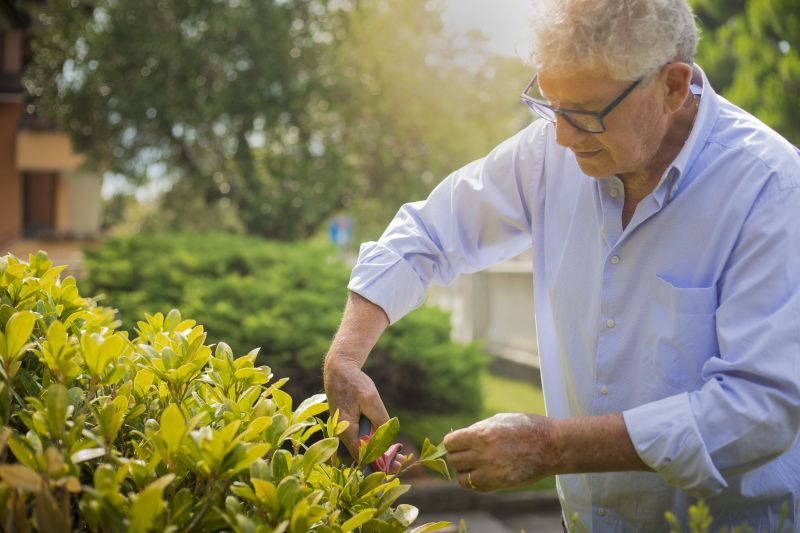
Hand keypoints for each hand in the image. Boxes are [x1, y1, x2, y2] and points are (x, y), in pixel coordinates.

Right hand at [324, 355, 390, 458]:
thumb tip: (387, 440)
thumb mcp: (371, 400)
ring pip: (363, 446)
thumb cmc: (354, 384)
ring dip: (379, 452)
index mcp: (346, 431)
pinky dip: (374, 442)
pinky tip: (386, 444)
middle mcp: (343, 433)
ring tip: (397, 456)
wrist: (340, 370)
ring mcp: (345, 429)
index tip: (395, 466)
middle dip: (382, 460)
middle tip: (401, 464)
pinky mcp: (349, 424)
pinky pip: (361, 438)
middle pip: (363, 454)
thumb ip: (380, 420)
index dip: (379, 463)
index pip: (363, 455)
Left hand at [443, 413, 560, 491]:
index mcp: (482, 434)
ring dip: (465, 470)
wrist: (552, 446)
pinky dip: (475, 481)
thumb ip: (477, 430)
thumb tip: (459, 438)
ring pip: (462, 477)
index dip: (452, 442)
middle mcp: (484, 454)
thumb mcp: (499, 420)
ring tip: (474, 464)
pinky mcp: (500, 484)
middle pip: (454, 460)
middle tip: (467, 452)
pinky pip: (476, 487)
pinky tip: (483, 472)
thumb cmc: (526, 428)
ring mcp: (491, 472)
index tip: (458, 442)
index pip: (451, 443)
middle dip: (458, 455)